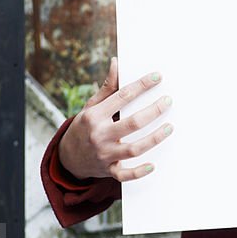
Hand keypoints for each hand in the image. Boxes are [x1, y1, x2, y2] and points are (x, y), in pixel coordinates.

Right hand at [58, 57, 173, 181]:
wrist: (67, 158)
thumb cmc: (84, 127)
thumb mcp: (91, 106)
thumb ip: (107, 87)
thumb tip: (116, 62)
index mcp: (95, 116)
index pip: (122, 96)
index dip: (142, 85)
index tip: (158, 77)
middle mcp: (99, 135)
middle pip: (132, 123)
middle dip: (154, 111)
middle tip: (168, 101)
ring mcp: (104, 154)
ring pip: (133, 148)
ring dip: (154, 138)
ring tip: (170, 127)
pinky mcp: (108, 170)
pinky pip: (125, 175)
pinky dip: (138, 172)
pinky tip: (153, 165)